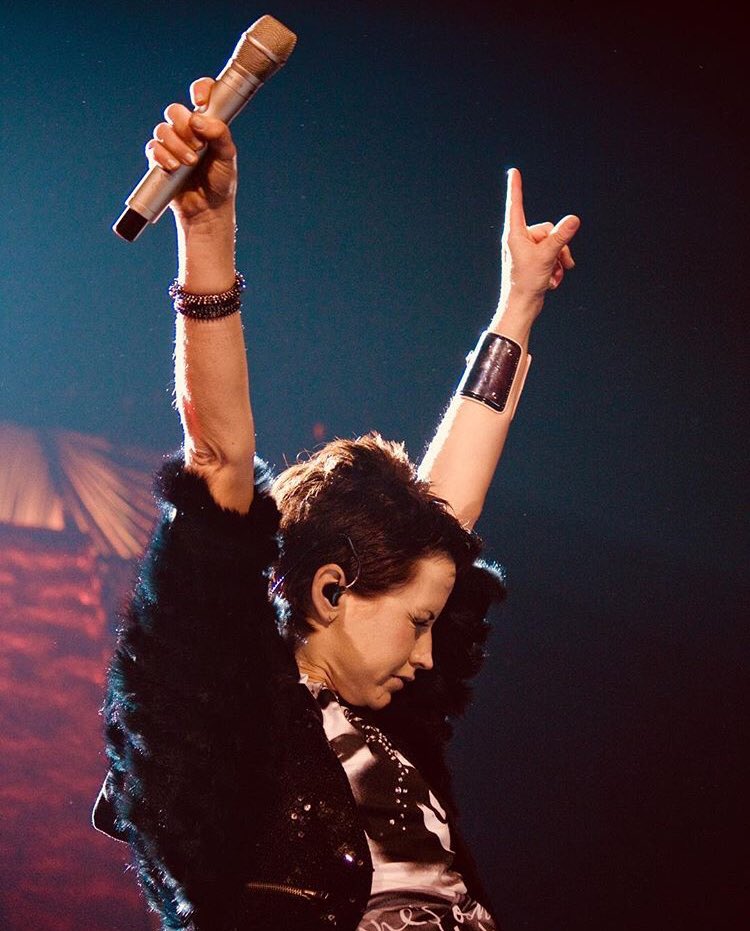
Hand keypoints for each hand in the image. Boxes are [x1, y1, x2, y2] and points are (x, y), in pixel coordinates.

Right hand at [146, 77, 236, 224]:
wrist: (208, 210)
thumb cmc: (220, 182)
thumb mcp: (227, 157)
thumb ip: (219, 134)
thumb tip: (198, 119)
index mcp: (207, 123)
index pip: (202, 93)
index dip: (200, 90)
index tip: (200, 103)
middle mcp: (188, 130)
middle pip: (175, 111)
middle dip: (184, 126)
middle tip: (198, 146)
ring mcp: (172, 144)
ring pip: (163, 129)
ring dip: (176, 145)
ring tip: (190, 163)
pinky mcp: (160, 159)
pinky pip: (153, 147)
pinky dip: (162, 155)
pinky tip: (174, 167)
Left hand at [500, 167, 579, 307]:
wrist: (521, 307)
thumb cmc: (526, 282)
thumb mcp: (547, 256)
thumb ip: (561, 237)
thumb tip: (574, 219)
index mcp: (515, 234)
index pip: (516, 205)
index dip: (516, 188)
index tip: (513, 172)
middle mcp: (519, 240)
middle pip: (548, 230)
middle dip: (558, 247)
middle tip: (557, 264)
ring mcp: (526, 251)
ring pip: (552, 244)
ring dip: (559, 260)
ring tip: (555, 275)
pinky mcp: (533, 261)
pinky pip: (551, 256)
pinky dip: (555, 267)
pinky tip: (552, 281)